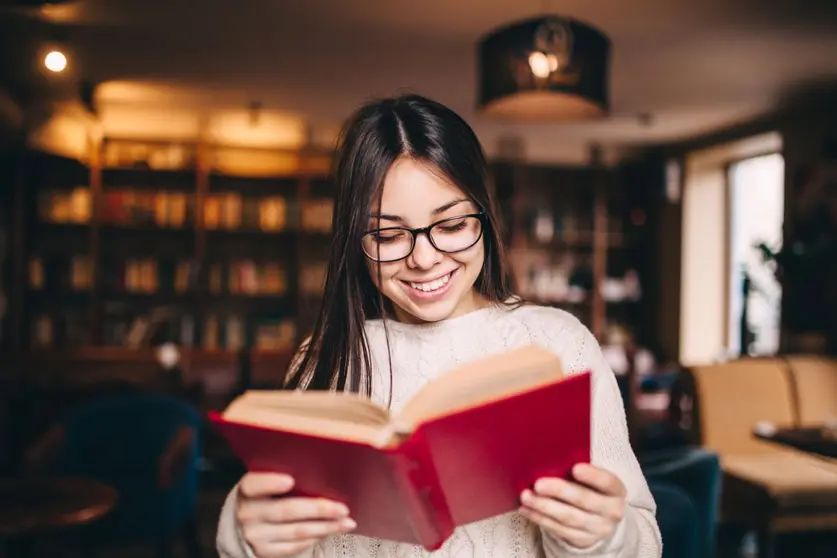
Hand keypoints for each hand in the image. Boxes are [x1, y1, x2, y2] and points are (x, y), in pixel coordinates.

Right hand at [236, 472, 356, 556]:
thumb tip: (320, 470)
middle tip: (343, 508)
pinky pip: (295, 546)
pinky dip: (316, 537)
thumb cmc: (263, 496)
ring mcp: (256, 535)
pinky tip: (330, 531)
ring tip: (346, 523)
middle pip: (287, 510)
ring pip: (296, 531)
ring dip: (326, 527)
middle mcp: (248, 514)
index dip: (271, 483)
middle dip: (319, 509)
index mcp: (247, 490)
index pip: (255, 484)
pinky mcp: (265, 551)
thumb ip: (281, 475)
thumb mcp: (263, 484)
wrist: (242, 526)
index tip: (290, 480)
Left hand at [519, 463, 625, 549]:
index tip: (575, 468)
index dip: (592, 475)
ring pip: (568, 517)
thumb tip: (550, 459)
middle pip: (584, 500)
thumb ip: (578, 469)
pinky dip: (540, 519)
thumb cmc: (590, 488)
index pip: (607, 481)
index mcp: (616, 490)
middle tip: (538, 484)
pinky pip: (558, 530)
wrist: (600, 518)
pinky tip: (526, 509)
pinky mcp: (582, 540)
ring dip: (544, 507)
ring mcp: (598, 529)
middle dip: (559, 491)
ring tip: (526, 497)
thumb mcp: (593, 479)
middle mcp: (611, 511)